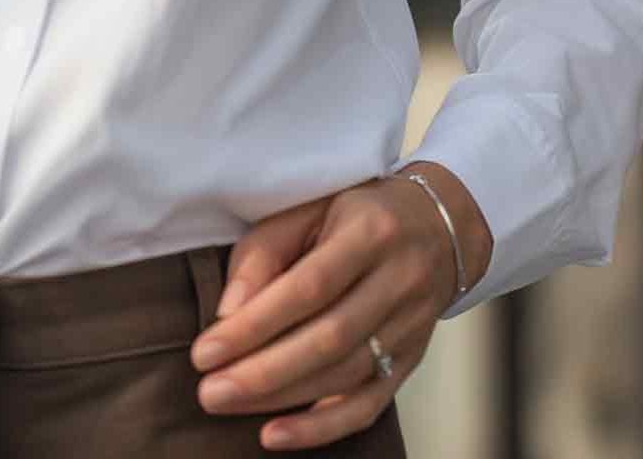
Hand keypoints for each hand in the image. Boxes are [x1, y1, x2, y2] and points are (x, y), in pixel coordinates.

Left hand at [188, 169, 489, 448]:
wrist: (436, 224)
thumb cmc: (353, 212)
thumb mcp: (308, 207)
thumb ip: (265, 251)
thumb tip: (229, 312)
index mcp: (370, 232)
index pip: (309, 287)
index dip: (256, 324)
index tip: (205, 351)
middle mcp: (399, 281)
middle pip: (329, 339)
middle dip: (263, 372)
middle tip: (209, 391)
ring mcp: (411, 326)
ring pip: (346, 376)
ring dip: (282, 398)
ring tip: (227, 403)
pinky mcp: (412, 361)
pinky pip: (369, 405)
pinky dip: (322, 427)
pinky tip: (277, 434)